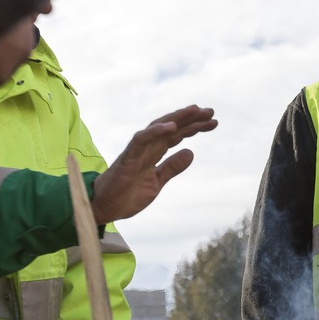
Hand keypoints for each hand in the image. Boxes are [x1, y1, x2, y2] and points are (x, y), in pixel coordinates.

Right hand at [90, 105, 217, 222]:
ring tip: (196, 111)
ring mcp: (137, 151)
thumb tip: (190, 152)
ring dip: (177, 118)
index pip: (177, 135)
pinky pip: (141, 140)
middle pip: (172, 127)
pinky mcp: (128, 158)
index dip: (195, 127)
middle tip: (211, 112)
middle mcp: (147, 148)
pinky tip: (171, 126)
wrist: (104, 208)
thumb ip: (172, 167)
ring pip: (158, 128)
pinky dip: (155, 132)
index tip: (213, 122)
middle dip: (191, 119)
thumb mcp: (157, 182)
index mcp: (155, 153)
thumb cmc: (127, 195)